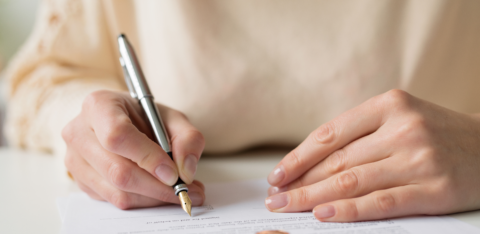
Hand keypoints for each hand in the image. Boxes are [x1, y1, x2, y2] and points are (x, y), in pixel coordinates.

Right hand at [62, 90, 205, 208]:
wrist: (122, 122)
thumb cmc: (145, 118)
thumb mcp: (173, 118)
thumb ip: (187, 138)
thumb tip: (185, 171)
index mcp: (99, 105)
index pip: (118, 135)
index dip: (147, 158)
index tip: (173, 173)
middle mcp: (79, 132)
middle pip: (117, 170)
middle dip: (157, 186)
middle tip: (186, 190)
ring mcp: (75, 160)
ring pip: (117, 191)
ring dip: (154, 197)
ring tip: (180, 191)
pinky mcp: (81, 182)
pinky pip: (114, 200)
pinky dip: (144, 201)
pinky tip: (161, 192)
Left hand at [265, 89, 479, 221]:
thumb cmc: (436, 134)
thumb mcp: (400, 119)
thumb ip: (361, 135)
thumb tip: (310, 163)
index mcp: (389, 105)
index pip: (329, 134)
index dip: (298, 157)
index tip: (277, 175)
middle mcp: (403, 128)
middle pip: (336, 161)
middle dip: (300, 182)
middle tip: (275, 198)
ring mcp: (419, 158)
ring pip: (352, 181)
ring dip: (314, 198)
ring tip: (289, 207)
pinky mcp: (434, 189)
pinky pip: (381, 202)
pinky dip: (348, 211)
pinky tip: (324, 215)